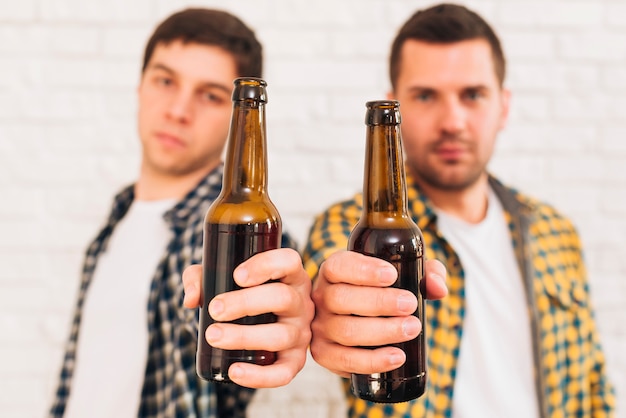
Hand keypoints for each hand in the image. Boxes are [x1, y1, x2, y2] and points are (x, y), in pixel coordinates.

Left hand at [182, 248, 313, 387]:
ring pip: (280, 335)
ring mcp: (300, 332)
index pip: (289, 261)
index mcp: (289, 275)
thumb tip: (191, 299)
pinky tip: (234, 371)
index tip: (237, 275)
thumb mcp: (221, 277)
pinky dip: (260, 376)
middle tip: (215, 309)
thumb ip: (199, 278)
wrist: (259, 323)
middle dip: (245, 303)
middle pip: (282, 297)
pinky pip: (284, 373)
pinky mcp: (295, 361)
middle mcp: (301, 302)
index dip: (266, 265)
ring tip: (213, 336)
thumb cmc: (241, 295)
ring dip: (244, 337)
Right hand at [310, 250, 446, 377]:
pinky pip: (344, 359)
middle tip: (410, 304)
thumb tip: (437, 287)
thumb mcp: (404, 274)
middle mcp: (322, 297)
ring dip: (382, 331)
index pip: (339, 266)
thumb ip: (426, 273)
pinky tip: (397, 356)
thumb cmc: (382, 293)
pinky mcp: (325, 354)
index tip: (392, 275)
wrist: (363, 321)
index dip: (363, 270)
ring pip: (345, 330)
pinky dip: (373, 360)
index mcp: (334, 271)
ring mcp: (320, 327)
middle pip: (341, 298)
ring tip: (411, 328)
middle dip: (380, 302)